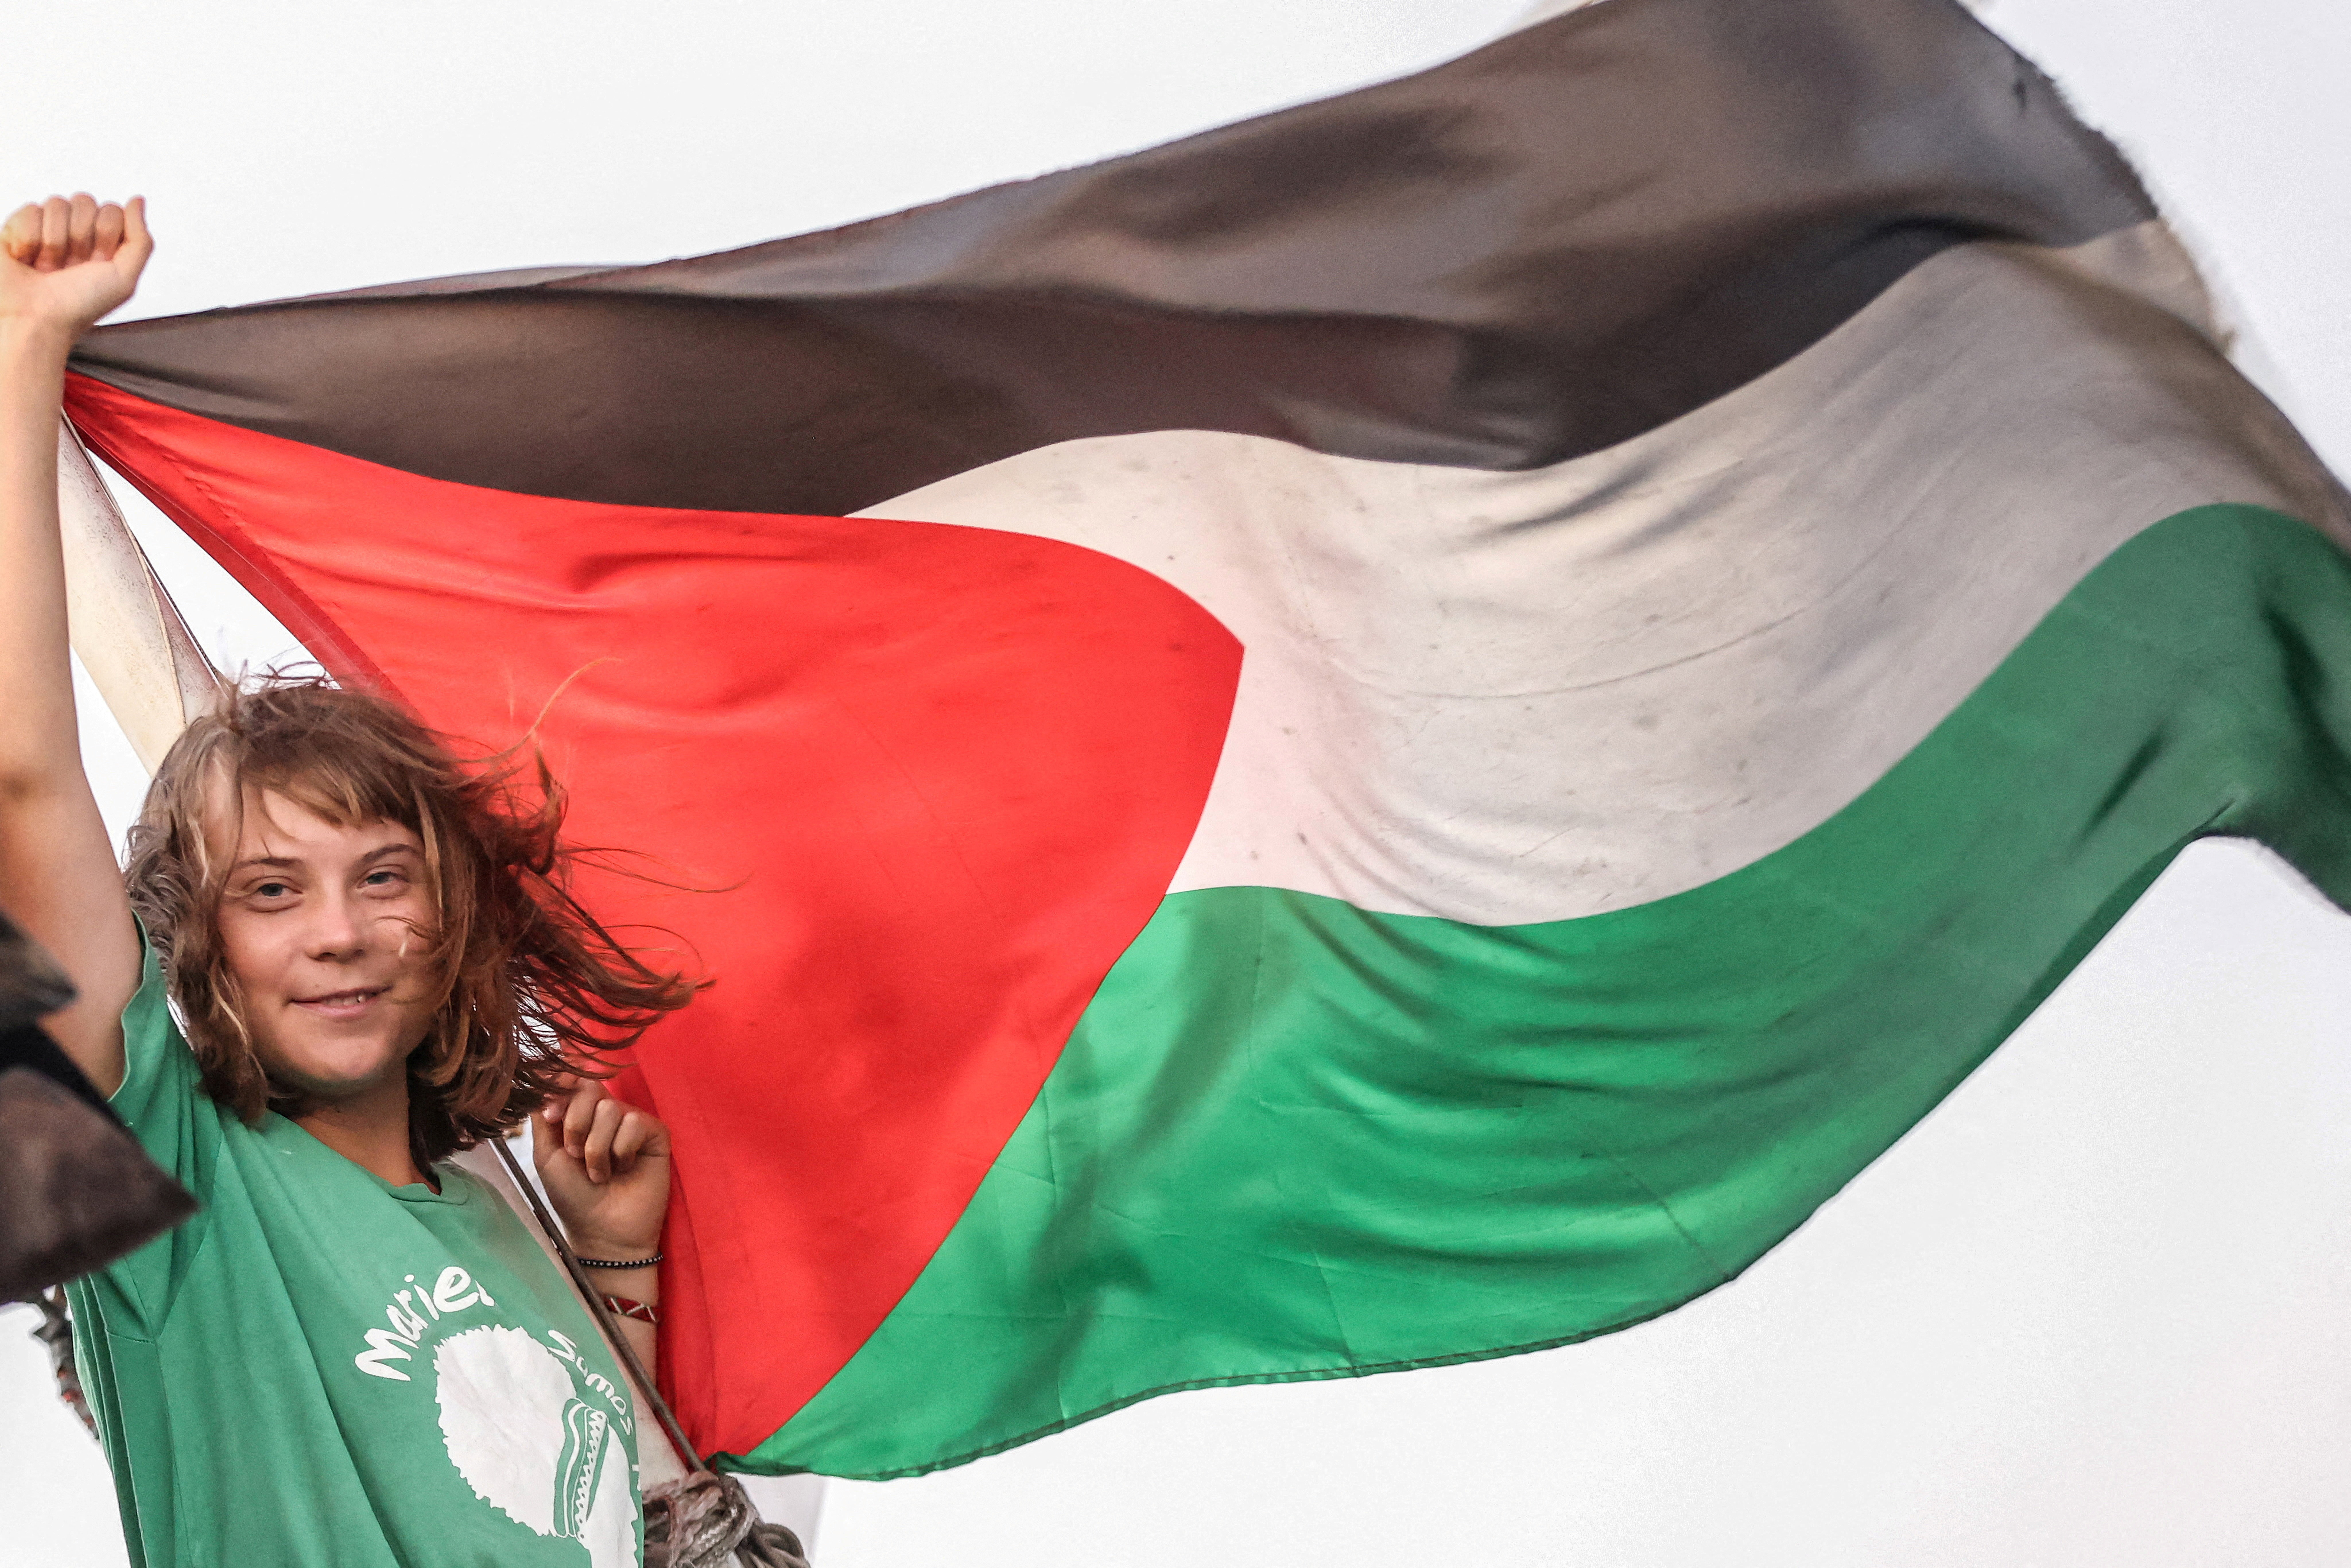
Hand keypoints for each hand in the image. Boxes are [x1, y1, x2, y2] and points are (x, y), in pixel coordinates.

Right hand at [1, 194, 152, 342]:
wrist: (36, 319)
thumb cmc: (80, 305)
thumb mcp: (124, 279)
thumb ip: (140, 239)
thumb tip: (137, 199)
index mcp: (101, 242)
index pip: (111, 210)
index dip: (105, 236)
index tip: (96, 263)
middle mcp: (74, 232)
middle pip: (84, 201)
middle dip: (80, 237)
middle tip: (69, 267)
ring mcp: (45, 228)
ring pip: (56, 203)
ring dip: (54, 242)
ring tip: (46, 267)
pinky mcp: (16, 227)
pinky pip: (29, 210)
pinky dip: (28, 239)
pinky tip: (26, 259)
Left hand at [531, 1074, 671, 1259]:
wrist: (602, 1229)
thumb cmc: (572, 1196)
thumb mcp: (547, 1154)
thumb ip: (542, 1115)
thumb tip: (545, 1075)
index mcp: (578, 1114)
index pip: (572, 1079)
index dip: (561, 1088)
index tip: (552, 1118)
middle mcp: (604, 1113)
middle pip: (589, 1087)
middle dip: (575, 1125)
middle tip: (576, 1156)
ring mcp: (631, 1122)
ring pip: (611, 1108)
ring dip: (597, 1148)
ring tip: (600, 1173)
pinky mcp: (655, 1133)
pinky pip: (634, 1123)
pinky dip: (622, 1150)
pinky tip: (624, 1169)